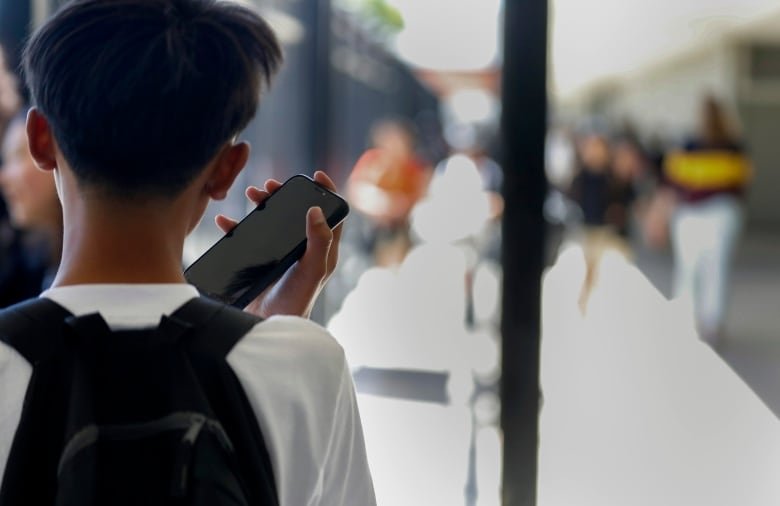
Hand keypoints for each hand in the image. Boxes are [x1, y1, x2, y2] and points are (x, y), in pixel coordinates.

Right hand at [215, 171, 343, 318]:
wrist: (268, 326)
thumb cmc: (296, 300)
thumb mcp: (313, 269)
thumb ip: (319, 241)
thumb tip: (315, 209)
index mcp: (321, 249)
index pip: (330, 214)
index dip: (326, 192)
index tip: (315, 175)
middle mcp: (303, 249)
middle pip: (296, 212)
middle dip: (284, 195)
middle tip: (270, 186)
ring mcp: (281, 255)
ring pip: (272, 221)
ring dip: (262, 205)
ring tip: (251, 194)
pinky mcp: (260, 262)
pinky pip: (247, 238)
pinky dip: (236, 227)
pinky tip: (225, 221)